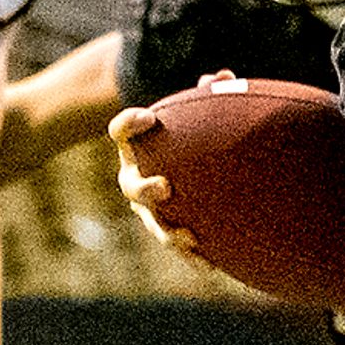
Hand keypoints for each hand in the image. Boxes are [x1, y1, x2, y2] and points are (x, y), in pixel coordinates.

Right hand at [105, 107, 200, 258]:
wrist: (189, 172)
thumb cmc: (189, 136)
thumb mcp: (194, 115)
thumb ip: (207, 95)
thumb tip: (223, 76)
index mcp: (136, 147)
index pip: (121, 131)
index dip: (129, 124)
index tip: (149, 116)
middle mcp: (136, 177)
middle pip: (131, 185)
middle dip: (145, 189)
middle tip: (165, 186)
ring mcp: (149, 208)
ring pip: (152, 222)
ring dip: (167, 232)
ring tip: (188, 238)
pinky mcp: (168, 228)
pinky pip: (178, 246)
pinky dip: (193, 257)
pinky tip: (212, 268)